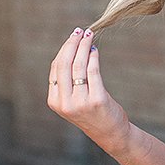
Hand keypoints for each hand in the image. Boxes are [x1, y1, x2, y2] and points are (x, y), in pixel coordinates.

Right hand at [47, 28, 129, 153]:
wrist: (110, 133)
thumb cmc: (93, 113)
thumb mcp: (73, 100)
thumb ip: (68, 80)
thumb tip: (74, 48)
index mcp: (54, 101)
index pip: (56, 68)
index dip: (64, 50)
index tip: (72, 38)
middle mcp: (64, 102)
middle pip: (64, 64)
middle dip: (72, 44)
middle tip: (79, 31)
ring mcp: (80, 102)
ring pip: (78, 65)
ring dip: (83, 46)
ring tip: (89, 35)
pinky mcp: (96, 99)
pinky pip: (93, 71)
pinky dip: (93, 57)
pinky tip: (95, 49)